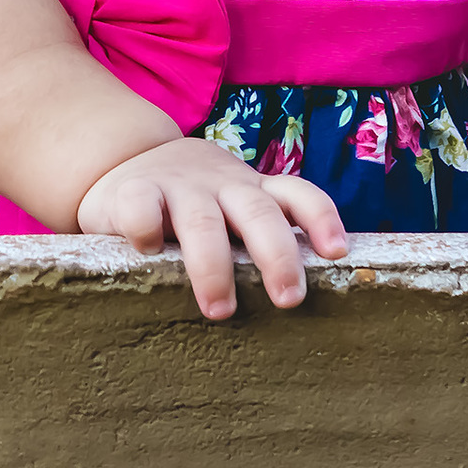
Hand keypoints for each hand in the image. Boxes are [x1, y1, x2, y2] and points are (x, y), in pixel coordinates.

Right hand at [76, 136, 347, 319]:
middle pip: (258, 212)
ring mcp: (178, 186)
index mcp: (252, 190)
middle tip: (289, 298)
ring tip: (220, 310)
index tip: (337, 252)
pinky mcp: (132, 190)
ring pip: (203, 220)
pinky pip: (142, 206)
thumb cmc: (195, 201)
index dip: (320, 218)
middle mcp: (222, 184)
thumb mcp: (232, 207)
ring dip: (214, 264)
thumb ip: (258, 236)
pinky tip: (147, 252)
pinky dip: (145, 228)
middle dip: (277, 254)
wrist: (129, 158)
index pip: (297, 194)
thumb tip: (298, 301)